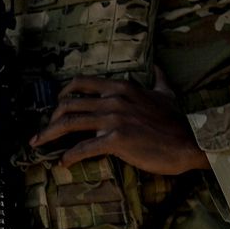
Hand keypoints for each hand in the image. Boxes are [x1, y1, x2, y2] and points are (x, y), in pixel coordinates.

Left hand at [30, 79, 208, 176]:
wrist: (190, 141)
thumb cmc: (177, 120)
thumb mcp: (166, 93)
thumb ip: (158, 78)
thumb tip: (158, 66)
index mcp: (121, 88)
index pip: (81, 84)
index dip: (63, 94)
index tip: (56, 106)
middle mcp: (113, 100)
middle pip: (68, 105)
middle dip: (50, 119)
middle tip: (43, 132)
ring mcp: (113, 119)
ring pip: (69, 124)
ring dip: (49, 135)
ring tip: (38, 145)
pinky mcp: (116, 140)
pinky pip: (84, 148)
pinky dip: (69, 156)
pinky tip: (63, 162)